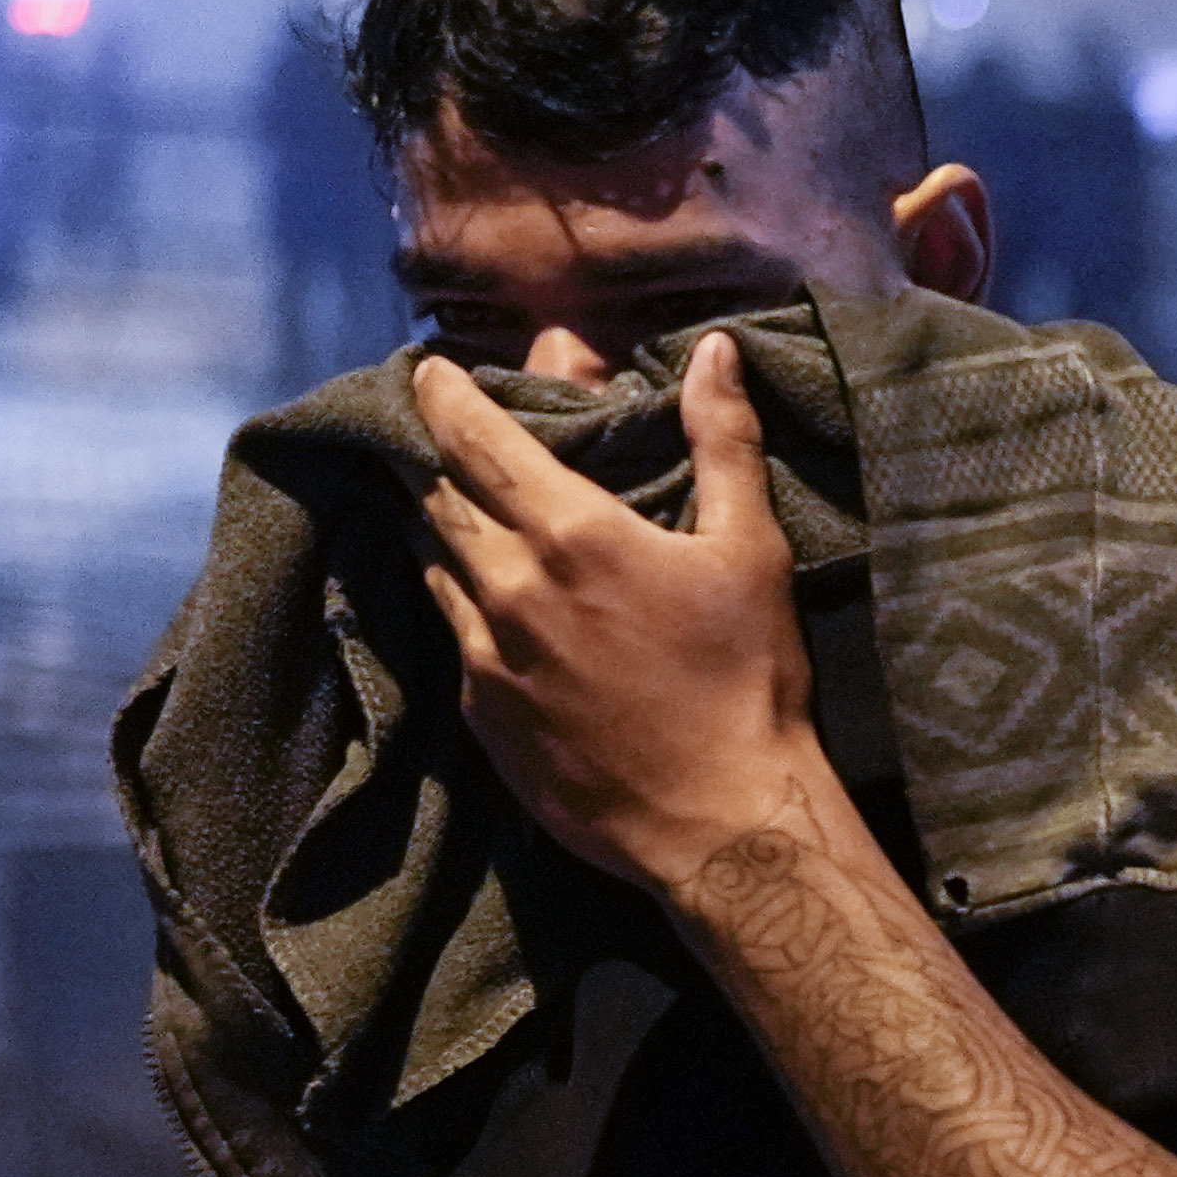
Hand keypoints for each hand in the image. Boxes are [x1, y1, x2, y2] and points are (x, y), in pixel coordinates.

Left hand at [408, 333, 831, 901]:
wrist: (722, 826)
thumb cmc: (748, 682)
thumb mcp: (752, 551)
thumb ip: (725, 441)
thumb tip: (714, 350)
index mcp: (572, 534)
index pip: (475, 439)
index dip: (443, 396)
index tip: (425, 370)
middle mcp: (508, 586)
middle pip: (439, 497)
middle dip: (437, 461)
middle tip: (445, 440)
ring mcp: (486, 656)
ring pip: (436, 566)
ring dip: (444, 533)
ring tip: (461, 518)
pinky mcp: (482, 716)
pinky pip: (455, 639)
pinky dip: (466, 607)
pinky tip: (497, 614)